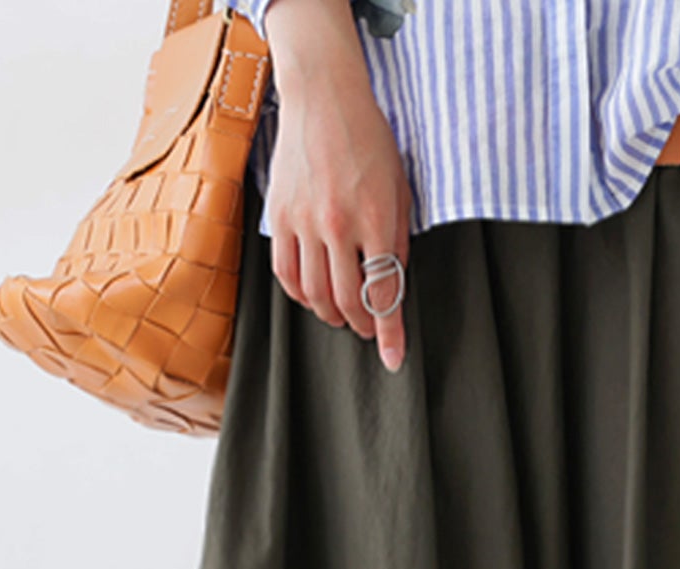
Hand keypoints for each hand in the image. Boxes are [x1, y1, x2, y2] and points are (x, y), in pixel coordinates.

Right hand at [262, 0, 412, 370]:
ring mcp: (305, 222)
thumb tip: (392, 286)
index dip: (390, 333)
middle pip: (348, 302)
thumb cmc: (368, 141)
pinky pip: (286, 274)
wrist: (324, 98)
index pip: (383, 293)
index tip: (394, 359)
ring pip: (315, 295)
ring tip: (341, 314)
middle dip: (361, 325)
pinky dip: (300, 295)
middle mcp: (339, 225)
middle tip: (367, 328)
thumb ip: (398, 240)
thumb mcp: (400, 189)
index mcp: (377, 219)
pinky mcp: (279, 216)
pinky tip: (312, 294)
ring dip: (331, 314)